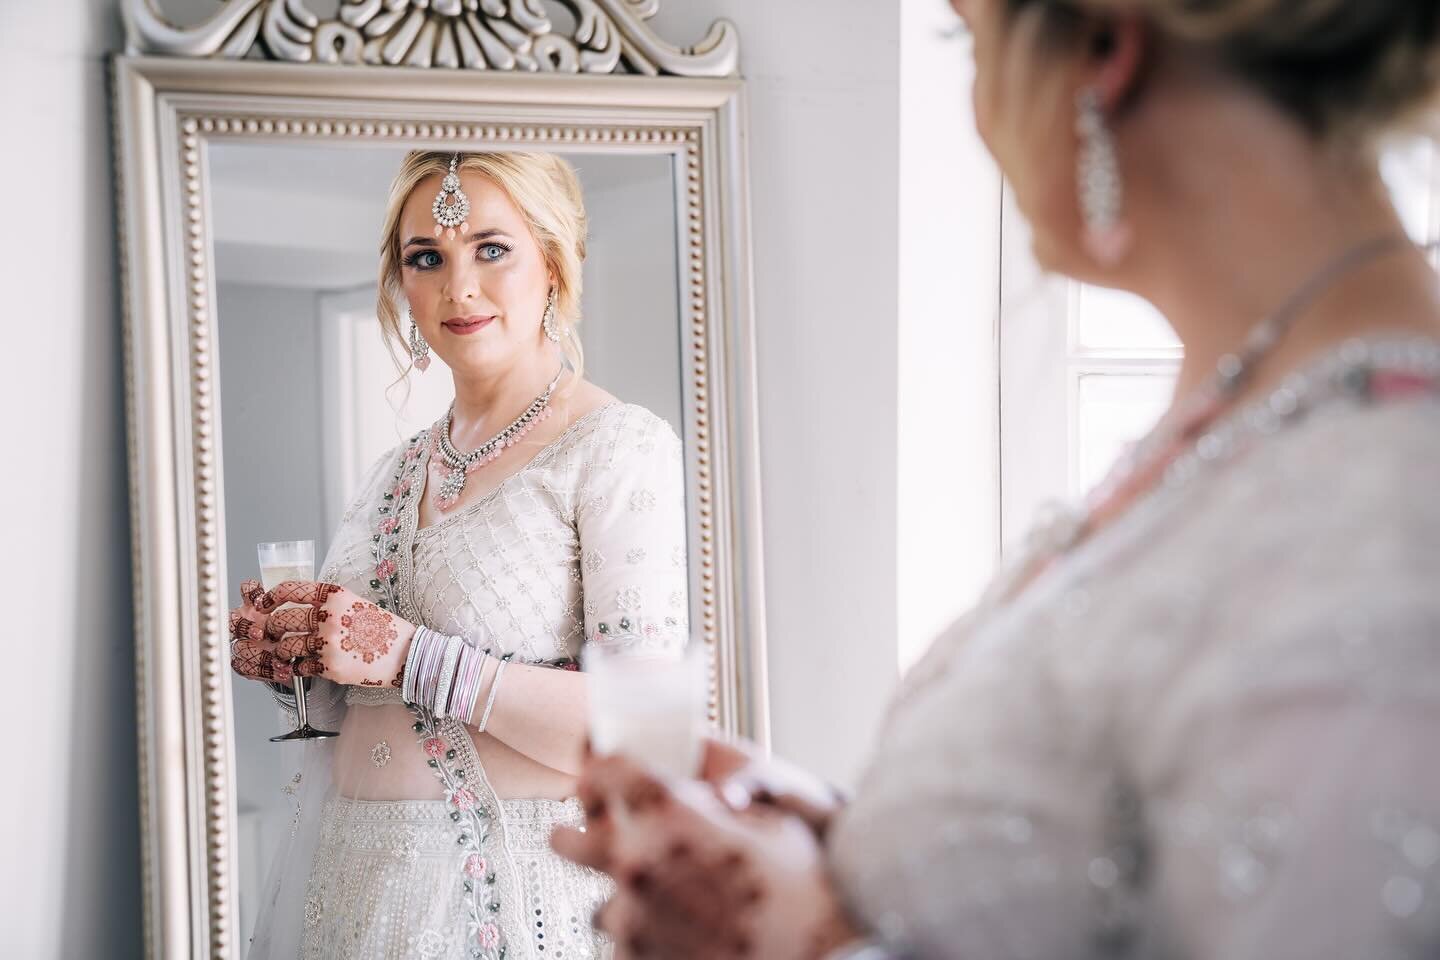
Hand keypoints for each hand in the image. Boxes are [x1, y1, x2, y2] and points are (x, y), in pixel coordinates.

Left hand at [228, 580, 414, 687]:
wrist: (406, 654)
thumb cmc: (382, 629)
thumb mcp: (355, 603)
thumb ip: (326, 604)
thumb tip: (293, 607)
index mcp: (335, 596)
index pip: (289, 591)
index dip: (270, 598)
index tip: (263, 605)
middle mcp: (329, 616)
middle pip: (281, 621)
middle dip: (272, 629)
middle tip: (274, 635)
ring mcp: (328, 643)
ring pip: (286, 647)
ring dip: (283, 651)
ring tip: (292, 653)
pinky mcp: (330, 667)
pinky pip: (299, 667)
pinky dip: (298, 668)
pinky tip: (308, 666)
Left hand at [551, 753, 862, 959]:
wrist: (823, 956)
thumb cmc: (805, 888)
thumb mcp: (769, 820)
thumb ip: (716, 802)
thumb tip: (696, 795)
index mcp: (668, 811)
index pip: (601, 771)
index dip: (599, 770)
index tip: (599, 776)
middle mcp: (637, 861)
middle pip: (568, 838)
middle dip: (577, 835)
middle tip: (589, 836)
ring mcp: (631, 920)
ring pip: (598, 905)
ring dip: (623, 903)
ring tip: (663, 909)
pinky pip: (624, 949)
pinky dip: (645, 944)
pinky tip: (681, 939)